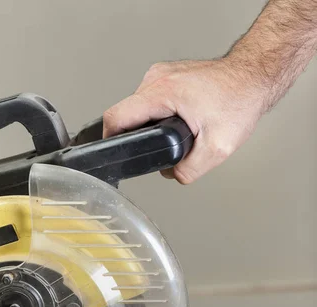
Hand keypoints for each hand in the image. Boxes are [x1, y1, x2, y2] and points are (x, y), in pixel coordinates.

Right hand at [103, 59, 265, 183]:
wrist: (255, 76)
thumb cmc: (240, 100)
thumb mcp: (218, 148)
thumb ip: (190, 170)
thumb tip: (174, 175)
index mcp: (162, 92)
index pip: (116, 117)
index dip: (110, 140)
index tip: (115, 154)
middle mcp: (157, 78)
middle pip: (127, 116)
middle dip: (139, 138)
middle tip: (161, 149)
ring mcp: (161, 74)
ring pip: (139, 109)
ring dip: (151, 127)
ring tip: (175, 134)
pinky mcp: (168, 76)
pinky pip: (151, 101)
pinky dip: (160, 116)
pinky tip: (179, 123)